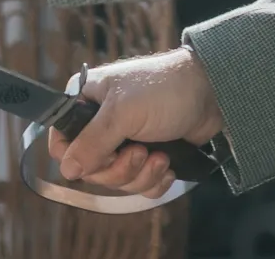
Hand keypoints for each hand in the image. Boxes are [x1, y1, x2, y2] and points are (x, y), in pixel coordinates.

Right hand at [48, 47, 225, 197]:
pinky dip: (153, 181)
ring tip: (160, 156)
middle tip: (140, 151)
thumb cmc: (164, 89)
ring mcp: (127, 139)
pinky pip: (139, 185)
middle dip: (120, 168)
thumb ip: (93, 141)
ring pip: (117, 180)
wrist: (212, 92)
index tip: (102, 155)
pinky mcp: (149, 154)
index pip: (62, 140)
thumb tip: (67, 170)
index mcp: (89, 101)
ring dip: (141, 174)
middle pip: (92, 169)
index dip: (78, 157)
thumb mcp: (123, 111)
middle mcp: (103, 122)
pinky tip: (167, 165)